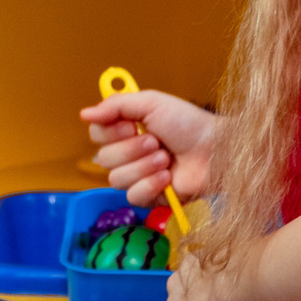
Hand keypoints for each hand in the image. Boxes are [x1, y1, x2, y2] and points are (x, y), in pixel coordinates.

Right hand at [83, 88, 220, 206]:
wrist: (216, 150)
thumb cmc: (188, 123)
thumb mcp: (152, 103)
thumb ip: (116, 105)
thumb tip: (84, 114)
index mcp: (125, 130)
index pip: (96, 135)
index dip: (110, 133)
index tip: (131, 126)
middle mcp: (128, 154)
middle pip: (104, 159)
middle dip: (132, 150)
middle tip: (157, 142)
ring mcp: (138, 177)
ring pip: (116, 179)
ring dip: (144, 167)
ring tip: (166, 159)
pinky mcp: (150, 197)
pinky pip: (133, 197)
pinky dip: (150, 185)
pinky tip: (167, 178)